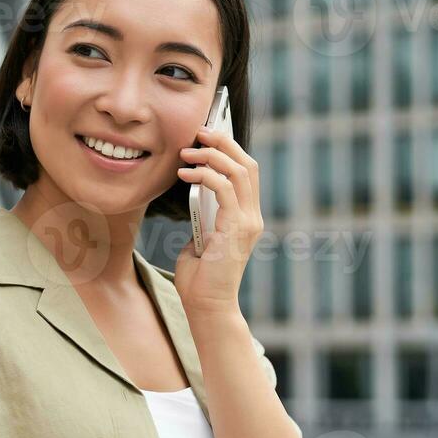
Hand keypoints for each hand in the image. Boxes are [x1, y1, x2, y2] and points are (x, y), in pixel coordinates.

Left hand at [173, 126, 263, 316]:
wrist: (206, 306)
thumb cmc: (199, 278)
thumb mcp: (199, 239)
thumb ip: (202, 218)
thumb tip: (193, 197)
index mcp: (246, 217)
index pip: (246, 172)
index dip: (229, 149)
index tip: (205, 137)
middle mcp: (252, 216)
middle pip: (247, 164)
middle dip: (223, 142)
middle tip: (199, 132)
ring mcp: (248, 222)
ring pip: (239, 172)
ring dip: (211, 156)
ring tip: (185, 153)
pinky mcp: (236, 229)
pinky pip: (224, 190)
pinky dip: (205, 176)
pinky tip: (184, 175)